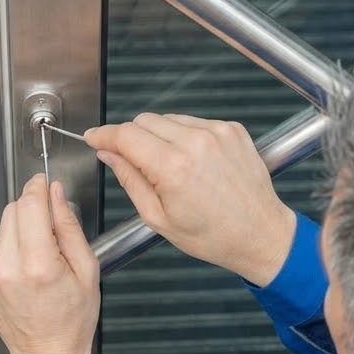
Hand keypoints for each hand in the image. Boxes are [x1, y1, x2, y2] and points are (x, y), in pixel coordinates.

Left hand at [0, 175, 99, 353]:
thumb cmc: (72, 318)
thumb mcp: (87, 269)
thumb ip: (69, 226)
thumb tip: (56, 194)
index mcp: (38, 264)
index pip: (29, 205)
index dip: (38, 188)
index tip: (44, 182)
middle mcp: (7, 268)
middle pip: (13, 211)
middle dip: (32, 208)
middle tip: (51, 224)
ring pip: (2, 226)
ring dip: (22, 228)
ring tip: (41, 254)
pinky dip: (10, 246)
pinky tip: (26, 267)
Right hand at [85, 114, 295, 285]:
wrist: (260, 233)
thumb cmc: (212, 235)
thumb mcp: (158, 218)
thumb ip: (129, 180)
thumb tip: (108, 154)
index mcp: (173, 168)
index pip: (125, 135)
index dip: (103, 135)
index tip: (94, 137)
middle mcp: (196, 142)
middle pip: (143, 121)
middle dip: (132, 138)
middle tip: (136, 164)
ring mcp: (217, 132)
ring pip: (168, 118)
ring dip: (159, 136)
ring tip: (172, 168)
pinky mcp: (232, 129)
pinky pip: (194, 122)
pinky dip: (185, 136)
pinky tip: (194, 162)